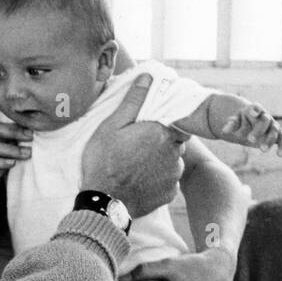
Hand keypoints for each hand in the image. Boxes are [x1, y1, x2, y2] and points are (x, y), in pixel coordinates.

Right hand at [80, 74, 185, 218]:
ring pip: (172, 161)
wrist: (104, 203)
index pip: (178, 120)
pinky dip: (158, 180)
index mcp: (161, 132)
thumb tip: (147, 77)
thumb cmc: (104, 162)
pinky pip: (168, 181)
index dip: (166, 122)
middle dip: (161, 141)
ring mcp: (174, 175)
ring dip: (160, 161)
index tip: (151, 127)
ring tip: (137, 166)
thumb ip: (133, 102)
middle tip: (138, 147)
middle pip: (175, 141)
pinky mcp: (170, 194)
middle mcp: (174, 153)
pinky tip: (140, 181)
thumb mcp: (111, 127)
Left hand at [219, 103, 281, 154]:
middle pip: (265, 120)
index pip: (256, 108)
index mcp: (254, 110)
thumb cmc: (241, 122)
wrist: (250, 124)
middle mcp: (266, 116)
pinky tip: (280, 155)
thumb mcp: (235, 121)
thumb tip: (224, 131)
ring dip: (269, 140)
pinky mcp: (278, 135)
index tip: (252, 113)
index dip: (255, 110)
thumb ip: (231, 124)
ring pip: (274, 130)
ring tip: (262, 150)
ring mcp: (273, 125)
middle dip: (258, 130)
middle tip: (249, 140)